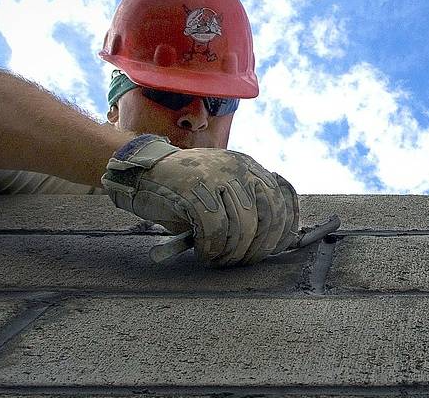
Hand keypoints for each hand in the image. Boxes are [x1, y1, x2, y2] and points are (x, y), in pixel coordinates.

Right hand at [101, 134, 298, 265]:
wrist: (143, 173)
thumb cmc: (185, 192)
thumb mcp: (222, 192)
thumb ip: (248, 208)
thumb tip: (276, 243)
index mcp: (249, 167)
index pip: (283, 198)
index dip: (284, 228)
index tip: (276, 250)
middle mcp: (239, 168)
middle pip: (269, 214)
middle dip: (259, 246)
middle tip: (242, 262)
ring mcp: (217, 176)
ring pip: (243, 225)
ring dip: (233, 252)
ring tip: (219, 260)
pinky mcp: (195, 189)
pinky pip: (215, 228)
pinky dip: (212, 248)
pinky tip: (204, 254)